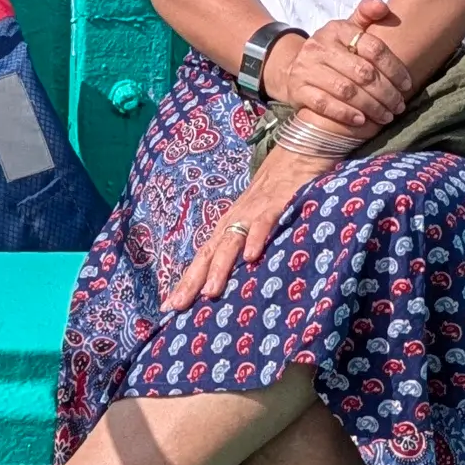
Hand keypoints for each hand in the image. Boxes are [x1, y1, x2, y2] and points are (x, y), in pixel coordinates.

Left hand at [165, 141, 337, 308]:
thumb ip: (245, 246)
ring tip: (210, 292)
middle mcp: (234, 222)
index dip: (186, 281)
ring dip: (220, 267)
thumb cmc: (273, 195)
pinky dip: (256, 239)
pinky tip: (251, 257)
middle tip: (179, 305)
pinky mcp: (275, 205)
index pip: (202, 258)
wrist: (295, 156)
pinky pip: (264, 224)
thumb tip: (235, 278)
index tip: (169, 307)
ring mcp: (253, 213)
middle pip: (209, 254)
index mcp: (227, 228)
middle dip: (192, 280)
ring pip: (231, 242)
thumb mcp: (254, 222)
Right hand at [270, 0, 410, 134]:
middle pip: (362, 72)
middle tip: (399, 106)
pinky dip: (345, 113)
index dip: (394, 68)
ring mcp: (307, 68)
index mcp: (337, 29)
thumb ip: (367, 15)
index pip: (373, 47)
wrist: (293, 68)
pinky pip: (324, 104)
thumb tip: (382, 6)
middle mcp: (320, 46)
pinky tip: (361, 121)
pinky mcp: (298, 89)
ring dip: (370, 106)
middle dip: (385, 92)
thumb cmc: (333, 51)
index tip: (407, 85)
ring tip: (386, 117)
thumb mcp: (348, 30)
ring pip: (346, 90)